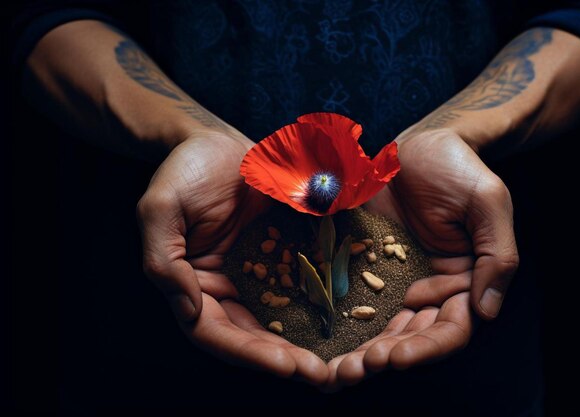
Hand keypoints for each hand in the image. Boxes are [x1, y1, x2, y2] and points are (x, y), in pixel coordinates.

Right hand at [137, 131, 327, 384]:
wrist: (216, 141)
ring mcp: (255, 273)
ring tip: (340, 361)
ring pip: (281, 317)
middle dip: (285, 359)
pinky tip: (349, 317)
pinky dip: (321, 303)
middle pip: (253, 335)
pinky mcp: (282, 255)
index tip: (285, 364)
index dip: (249, 353)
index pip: (215, 332)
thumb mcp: (160, 208)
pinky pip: (302, 283)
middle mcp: (225, 287)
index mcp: (192, 284)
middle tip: (322, 375)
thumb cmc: (183, 171)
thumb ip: (165, 260)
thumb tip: (188, 309)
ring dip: (307, 341)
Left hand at [328, 128, 517, 386]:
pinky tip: (323, 336)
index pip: (451, 328)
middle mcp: (431, 287)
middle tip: (356, 369)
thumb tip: (488, 311)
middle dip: (387, 356)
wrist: (419, 144)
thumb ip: (495, 255)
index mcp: (466, 280)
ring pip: (382, 326)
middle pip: (412, 335)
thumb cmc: (459, 168)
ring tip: (338, 367)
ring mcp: (397, 278)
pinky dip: (343, 320)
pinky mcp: (368, 264)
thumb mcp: (488, 204)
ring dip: (362, 349)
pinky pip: (355, 297)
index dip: (427, 348)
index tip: (396, 356)